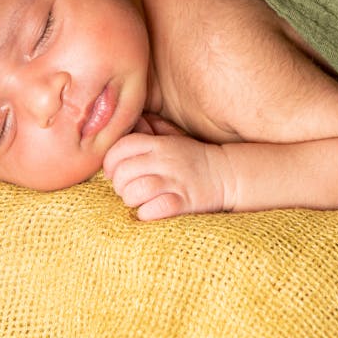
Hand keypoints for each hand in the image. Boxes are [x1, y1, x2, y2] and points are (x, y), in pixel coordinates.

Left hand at [103, 115, 230, 220]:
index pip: (122, 147)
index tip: (111, 172)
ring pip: (136, 190)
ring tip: (136, 200)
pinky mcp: (185, 202)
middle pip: (124, 171)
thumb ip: (149, 132)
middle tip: (125, 190)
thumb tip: (129, 124)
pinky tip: (149, 211)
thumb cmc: (193, 159)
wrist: (228, 174)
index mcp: (160, 144)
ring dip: (130, 199)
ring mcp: (176, 181)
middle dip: (118, 184)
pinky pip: (154, 209)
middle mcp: (166, 160)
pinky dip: (146, 213)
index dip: (109, 162)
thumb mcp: (172, 139)